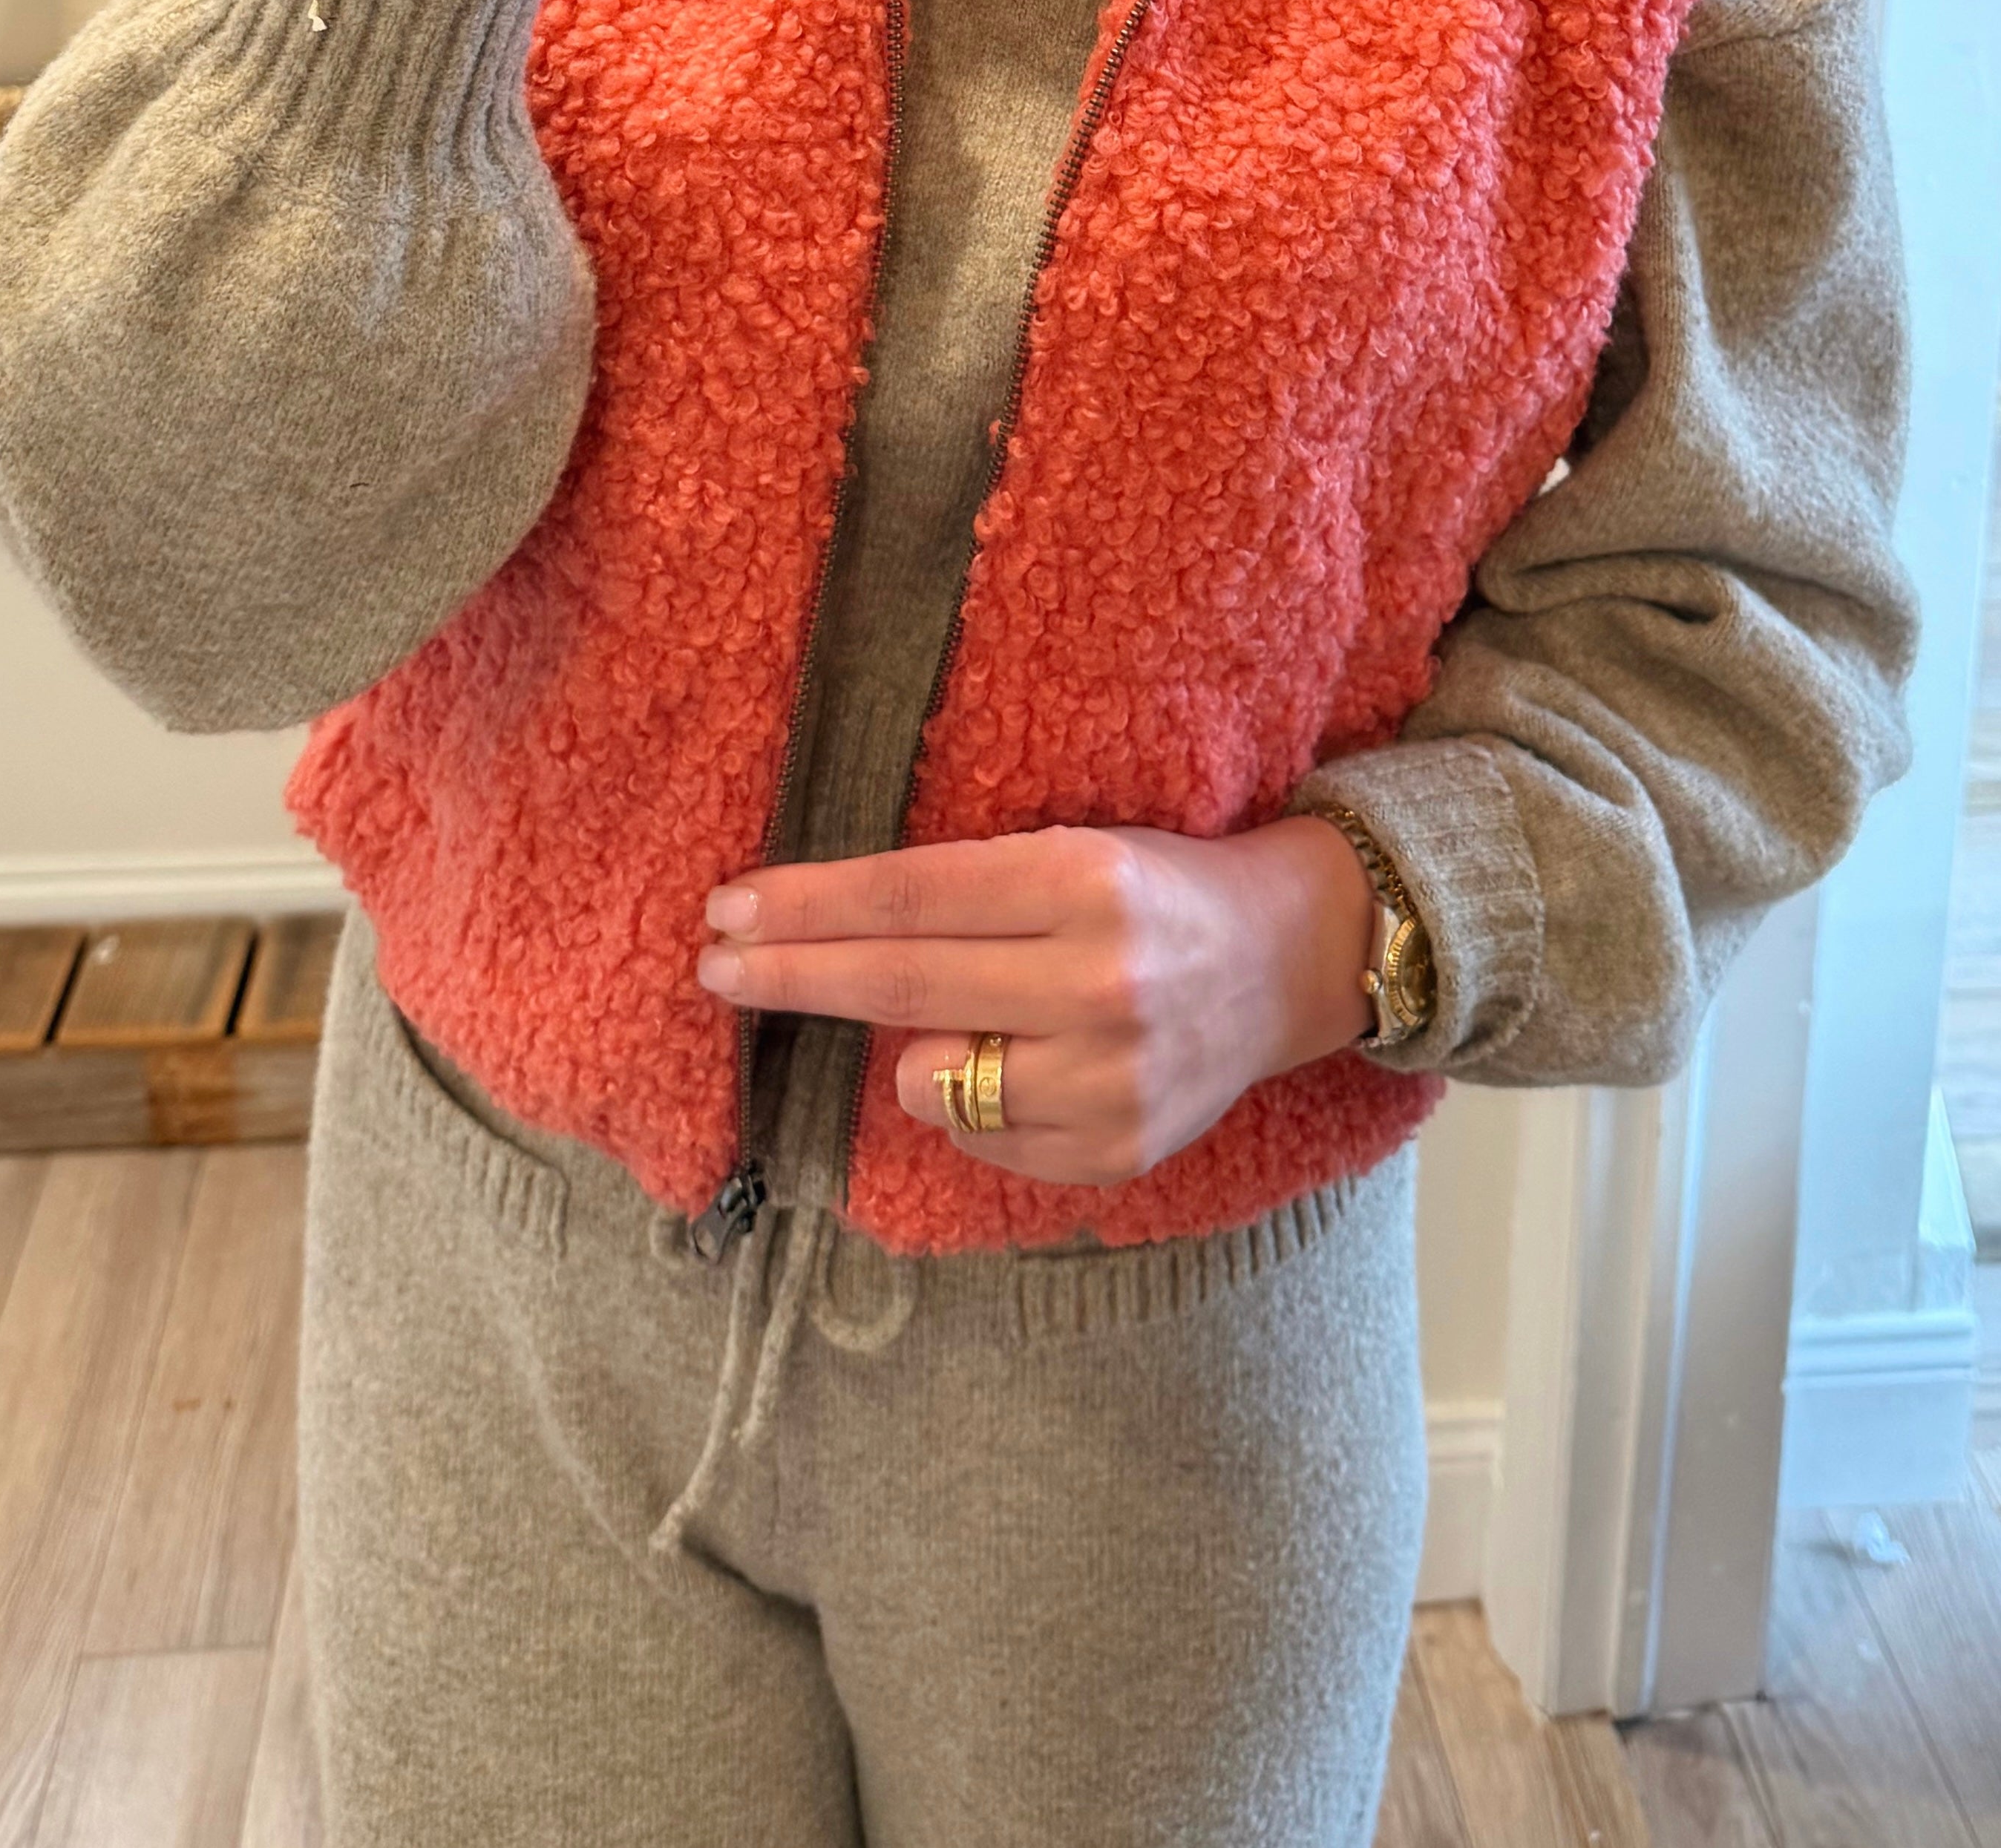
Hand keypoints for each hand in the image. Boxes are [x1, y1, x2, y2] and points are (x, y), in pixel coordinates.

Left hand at [696, 818, 1381, 1187]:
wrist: (1287, 960)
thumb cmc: (1154, 890)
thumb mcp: (1072, 851)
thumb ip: (966, 898)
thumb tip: (826, 945)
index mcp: (1082, 881)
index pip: (909, 895)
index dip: (807, 906)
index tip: (728, 909)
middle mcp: (1097, 980)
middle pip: (899, 984)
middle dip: (792, 976)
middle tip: (713, 969)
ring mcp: (1109, 1077)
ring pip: (933, 1080)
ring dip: (911, 1052)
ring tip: (967, 1022)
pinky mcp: (1117, 1150)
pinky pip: (983, 1141)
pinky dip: (973, 1106)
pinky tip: (1027, 1066)